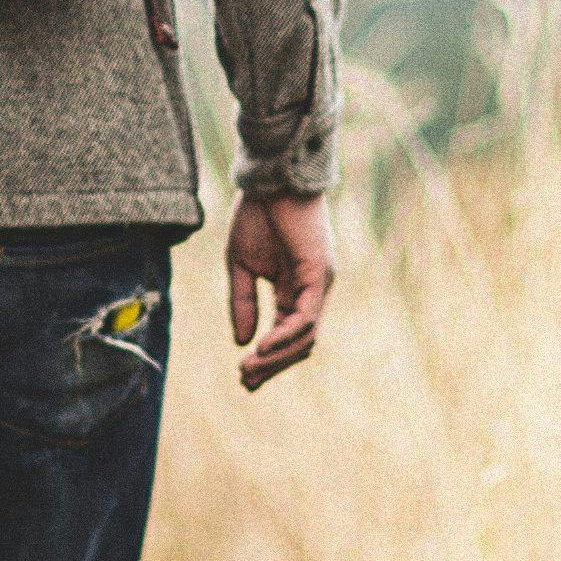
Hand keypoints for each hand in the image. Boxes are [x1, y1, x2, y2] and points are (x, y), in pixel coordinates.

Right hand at [225, 190, 333, 392]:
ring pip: (306, 338)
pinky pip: (307, 317)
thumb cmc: (257, 214)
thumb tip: (243, 342)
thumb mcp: (241, 266)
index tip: (243, 379)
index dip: (267, 361)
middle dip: (272, 367)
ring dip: (277, 358)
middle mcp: (312, 292)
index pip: (287, 336)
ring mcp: (319, 285)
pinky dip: (286, 336)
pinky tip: (263, 347)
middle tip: (244, 381)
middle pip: (300, 345)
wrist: (270, 179)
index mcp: (294, 290)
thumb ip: (244, 303)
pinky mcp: (319, 274)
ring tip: (249, 369)